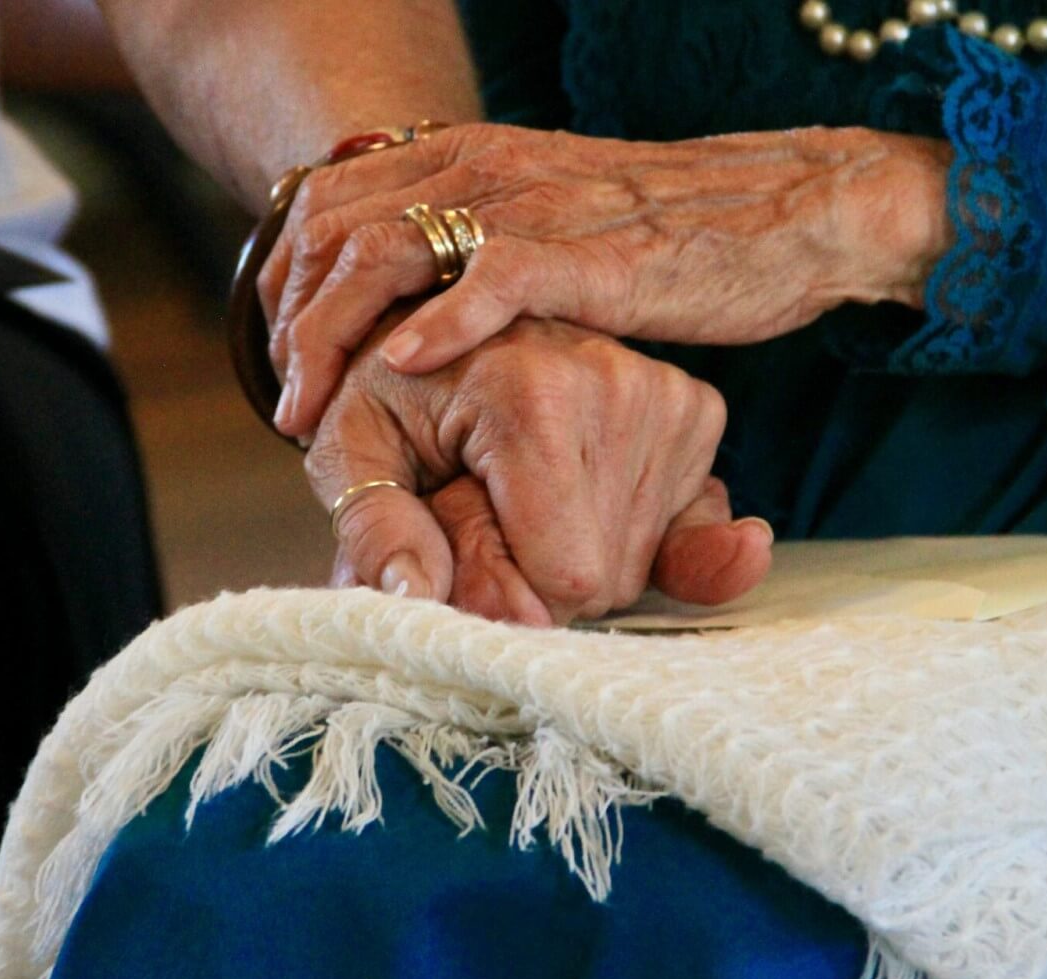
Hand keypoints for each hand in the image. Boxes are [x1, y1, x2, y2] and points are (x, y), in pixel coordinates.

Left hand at [262, 122, 952, 435]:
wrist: (794, 209)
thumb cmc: (680, 234)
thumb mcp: (557, 224)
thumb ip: (486, 246)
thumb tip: (420, 307)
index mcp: (471, 157)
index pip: (328, 202)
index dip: (284, 282)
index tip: (279, 358)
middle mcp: (486, 168)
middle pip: (333, 228)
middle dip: (288, 321)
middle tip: (285, 404)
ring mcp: (533, 205)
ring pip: (386, 251)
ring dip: (333, 335)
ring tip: (314, 410)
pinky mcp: (588, 252)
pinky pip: (490, 277)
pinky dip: (436, 322)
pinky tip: (400, 366)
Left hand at [305, 311, 772, 625]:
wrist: (443, 315)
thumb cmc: (389, 391)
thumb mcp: (350, 452)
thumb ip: (375, 527)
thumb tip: (417, 594)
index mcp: (532, 391)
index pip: (568, 575)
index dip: (509, 592)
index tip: (461, 540)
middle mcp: (616, 380)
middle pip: (605, 576)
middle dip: (539, 573)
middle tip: (485, 509)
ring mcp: (667, 392)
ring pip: (639, 561)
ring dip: (577, 551)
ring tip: (521, 490)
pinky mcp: (696, 408)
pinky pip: (681, 530)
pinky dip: (625, 532)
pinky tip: (576, 496)